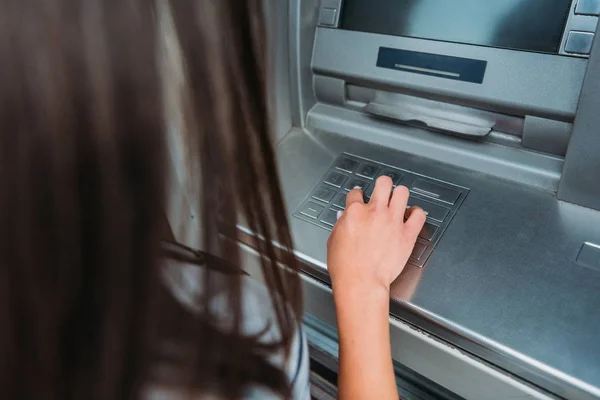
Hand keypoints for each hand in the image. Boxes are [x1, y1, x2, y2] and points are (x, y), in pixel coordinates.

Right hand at [327, 176, 426, 295]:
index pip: (356, 193)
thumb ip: (341, 225)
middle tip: (382, 192)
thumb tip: (345, 218)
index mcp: (354, 212)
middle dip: (382, 185)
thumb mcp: (334, 240)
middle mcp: (375, 212)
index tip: (360, 199)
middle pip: (383, 183)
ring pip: (402, 192)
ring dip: (400, 196)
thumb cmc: (345, 267)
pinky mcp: (407, 234)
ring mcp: (393, 221)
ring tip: (398, 202)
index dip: (357, 195)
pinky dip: (417, 213)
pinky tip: (412, 216)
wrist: (361, 282)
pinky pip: (419, 215)